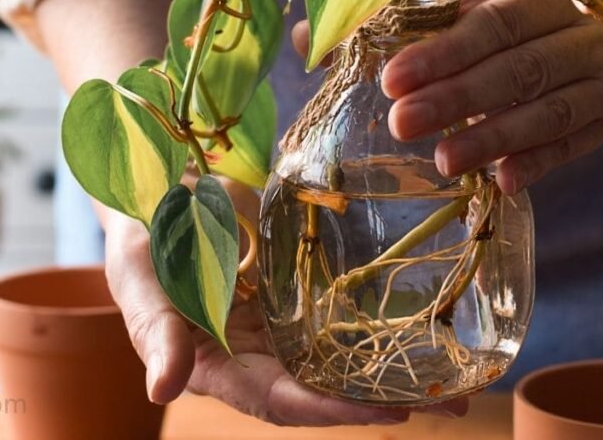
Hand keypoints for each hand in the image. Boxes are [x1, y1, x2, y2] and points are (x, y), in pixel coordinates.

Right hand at [101, 177, 468, 425]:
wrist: (159, 190)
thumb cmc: (138, 240)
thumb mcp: (138, 282)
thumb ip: (154, 334)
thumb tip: (161, 391)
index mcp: (218, 367)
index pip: (278, 400)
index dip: (329, 410)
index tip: (387, 412)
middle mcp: (258, 356)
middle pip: (326, 390)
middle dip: (387, 401)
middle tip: (457, 406)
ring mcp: (282, 327)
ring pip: (344, 358)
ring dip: (398, 371)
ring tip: (464, 380)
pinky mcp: (299, 293)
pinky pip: (344, 315)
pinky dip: (384, 326)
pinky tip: (430, 325)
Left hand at [293, 0, 602, 193]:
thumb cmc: (518, 7)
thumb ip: (397, 17)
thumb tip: (308, 38)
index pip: (487, 25)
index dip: (440, 53)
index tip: (390, 80)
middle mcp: (578, 34)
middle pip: (515, 71)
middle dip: (456, 100)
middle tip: (400, 124)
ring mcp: (601, 78)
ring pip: (548, 113)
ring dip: (493, 139)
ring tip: (442, 161)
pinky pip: (574, 145)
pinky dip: (539, 164)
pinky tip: (503, 181)